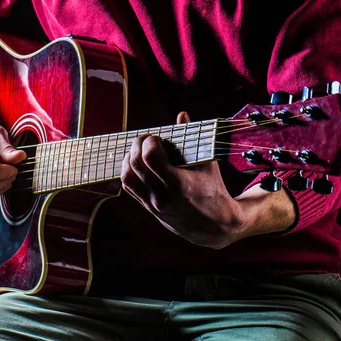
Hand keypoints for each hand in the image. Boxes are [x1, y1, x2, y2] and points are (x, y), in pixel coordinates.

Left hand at [120, 112, 245, 248]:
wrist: (213, 226)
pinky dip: (129, 170)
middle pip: (135, 164)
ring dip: (129, 158)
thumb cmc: (213, 191)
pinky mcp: (147, 208)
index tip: (157, 137)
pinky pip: (128, 186)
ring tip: (140, 149)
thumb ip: (192, 138)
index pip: (150, 157)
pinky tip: (138, 163)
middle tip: (147, 138)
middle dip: (137, 144)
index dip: (149, 141)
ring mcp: (152, 204)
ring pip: (127, 176)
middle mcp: (162, 196)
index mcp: (179, 185)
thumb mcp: (207, 164)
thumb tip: (182, 114)